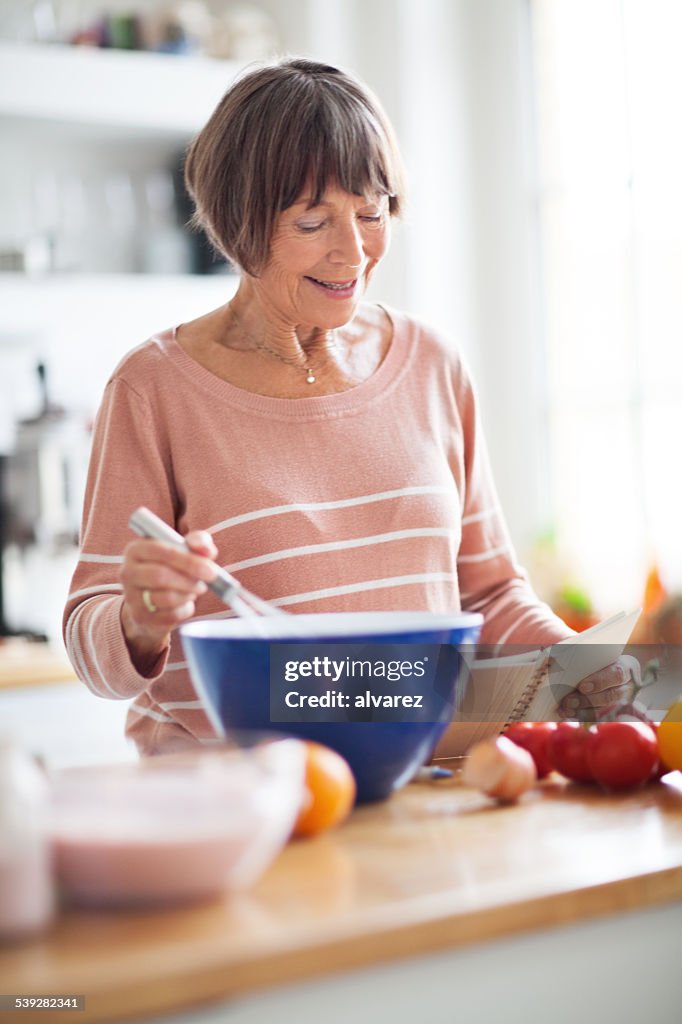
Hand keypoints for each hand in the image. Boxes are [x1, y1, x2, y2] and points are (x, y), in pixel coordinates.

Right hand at [120, 530, 218, 670]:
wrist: (153, 601)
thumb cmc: (173, 568)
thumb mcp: (186, 550)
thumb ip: (198, 542)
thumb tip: (202, 548)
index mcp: (136, 550)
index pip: (161, 551)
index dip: (188, 560)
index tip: (210, 569)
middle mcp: (128, 572)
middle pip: (160, 576)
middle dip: (189, 580)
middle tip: (206, 583)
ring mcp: (131, 596)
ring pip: (166, 597)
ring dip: (188, 594)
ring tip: (194, 590)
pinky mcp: (140, 617)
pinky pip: (170, 615)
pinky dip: (184, 609)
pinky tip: (184, 603)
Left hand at [558, 654, 640, 720]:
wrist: (603, 665)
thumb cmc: (597, 655)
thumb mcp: (596, 651)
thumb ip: (583, 654)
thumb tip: (555, 658)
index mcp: (628, 665)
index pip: (617, 674)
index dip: (600, 681)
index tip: (582, 687)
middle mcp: (629, 685)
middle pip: (611, 695)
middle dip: (588, 700)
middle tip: (569, 701)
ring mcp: (624, 700)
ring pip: (605, 709)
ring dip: (583, 710)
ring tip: (566, 709)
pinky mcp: (615, 711)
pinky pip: (600, 717)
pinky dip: (582, 716)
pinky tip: (569, 714)